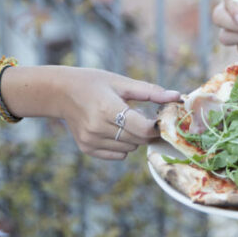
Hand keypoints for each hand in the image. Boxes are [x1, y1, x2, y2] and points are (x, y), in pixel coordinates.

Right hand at [52, 67, 178, 159]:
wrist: (60, 92)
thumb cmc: (94, 83)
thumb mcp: (121, 82)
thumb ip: (150, 91)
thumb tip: (177, 96)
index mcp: (107, 108)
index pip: (143, 129)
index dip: (156, 126)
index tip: (159, 119)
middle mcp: (97, 127)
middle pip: (139, 140)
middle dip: (147, 130)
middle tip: (143, 117)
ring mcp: (91, 140)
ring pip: (130, 148)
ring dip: (134, 137)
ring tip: (124, 120)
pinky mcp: (87, 148)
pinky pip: (118, 155)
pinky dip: (122, 145)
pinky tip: (114, 129)